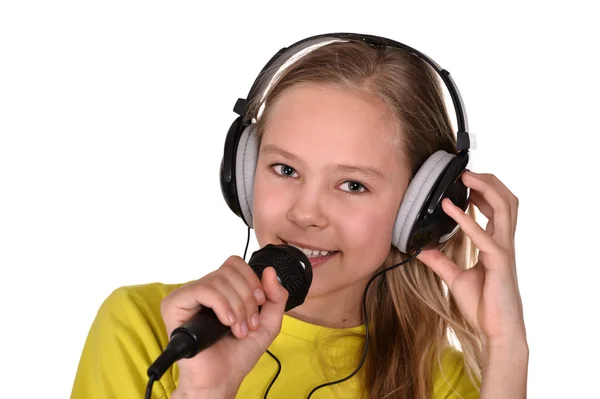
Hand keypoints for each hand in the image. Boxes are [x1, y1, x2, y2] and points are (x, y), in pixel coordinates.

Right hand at [161, 256, 288, 396]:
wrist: (221, 379)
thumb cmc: (238, 353)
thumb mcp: (268, 323)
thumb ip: (276, 297)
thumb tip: (270, 271)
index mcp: (221, 290)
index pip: (235, 264)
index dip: (251, 280)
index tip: (260, 303)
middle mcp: (203, 290)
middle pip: (229, 271)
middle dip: (247, 298)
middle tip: (248, 323)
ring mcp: (187, 296)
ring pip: (218, 280)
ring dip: (236, 307)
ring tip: (238, 329)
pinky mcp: (174, 305)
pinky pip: (201, 290)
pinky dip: (221, 304)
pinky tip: (226, 322)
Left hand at [418, 171, 525, 346]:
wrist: (496, 331)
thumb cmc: (483, 305)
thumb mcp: (455, 277)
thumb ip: (440, 260)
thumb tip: (421, 247)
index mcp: (496, 244)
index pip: (497, 208)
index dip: (484, 190)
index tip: (464, 180)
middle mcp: (503, 243)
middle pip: (507, 200)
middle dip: (489, 181)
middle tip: (466, 172)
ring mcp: (503, 251)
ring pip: (505, 208)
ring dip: (485, 189)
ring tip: (464, 178)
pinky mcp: (498, 262)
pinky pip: (483, 235)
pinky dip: (465, 219)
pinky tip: (447, 208)